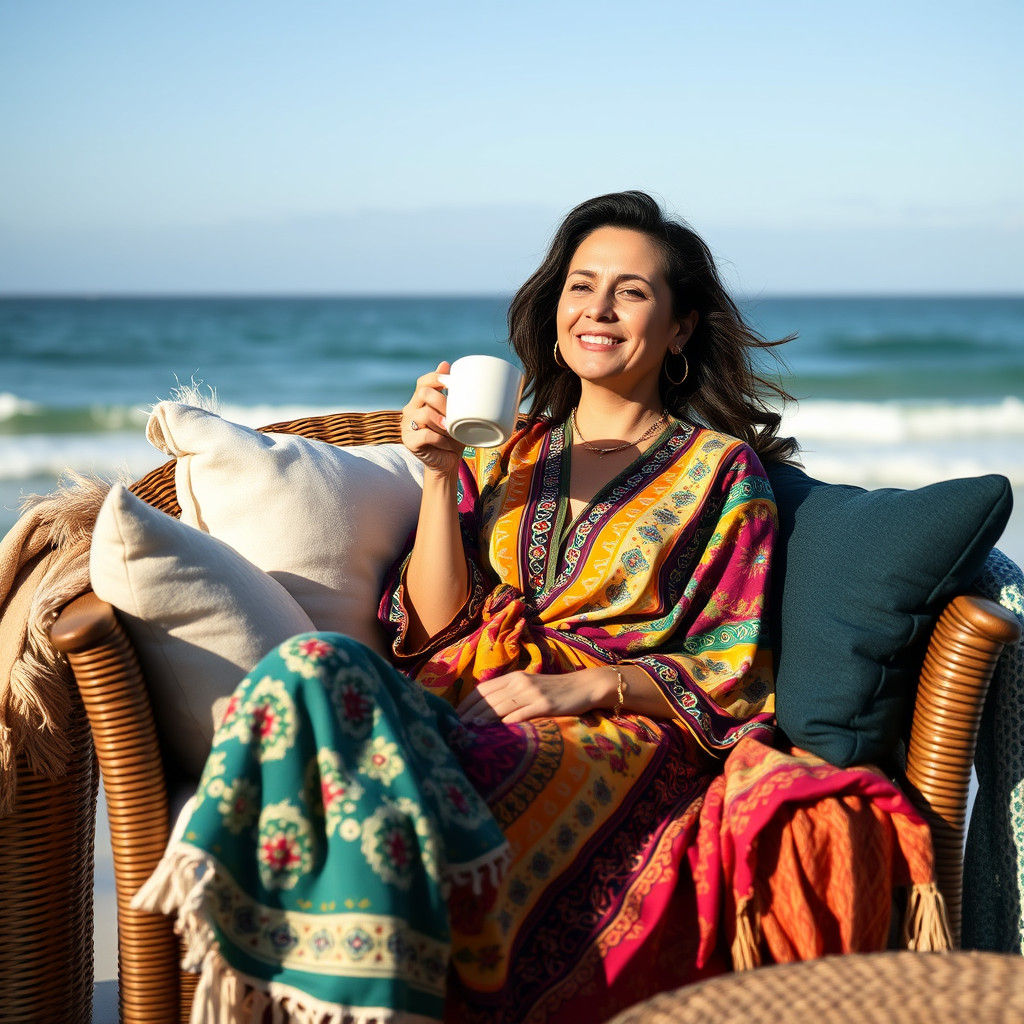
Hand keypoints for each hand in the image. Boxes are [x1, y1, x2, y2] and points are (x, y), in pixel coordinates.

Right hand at [401, 361, 463, 476]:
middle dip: (443, 402)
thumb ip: (451, 392)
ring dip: (444, 423)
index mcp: (420, 400)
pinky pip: (426, 434)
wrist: (447, 461)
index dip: (436, 378)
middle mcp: (410, 410)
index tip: (452, 382)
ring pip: (425, 414)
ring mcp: (407, 425)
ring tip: (453, 431)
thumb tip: (446, 363)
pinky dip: (441, 439)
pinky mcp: (409, 441)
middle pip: (423, 394)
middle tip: (456, 414)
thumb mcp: (455, 413)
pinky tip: (447, 443)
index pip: (423, 382)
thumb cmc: (453, 435)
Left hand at [456, 668, 613, 724]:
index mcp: (514, 677)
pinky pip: (522, 714)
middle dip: (470, 713)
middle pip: (488, 698)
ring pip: (501, 706)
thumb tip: (486, 710)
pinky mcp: (545, 705)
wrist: (584, 686)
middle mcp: (520, 683)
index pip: (483, 689)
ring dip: (483, 718)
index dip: (467, 703)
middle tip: (455, 727)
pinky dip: (509, 722)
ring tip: (469, 729)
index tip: (454, 716)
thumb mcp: (529, 687)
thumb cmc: (555, 690)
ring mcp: (532, 693)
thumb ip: (510, 695)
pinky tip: (499, 730)